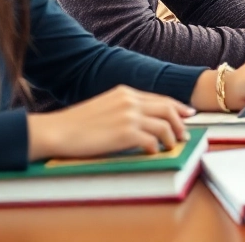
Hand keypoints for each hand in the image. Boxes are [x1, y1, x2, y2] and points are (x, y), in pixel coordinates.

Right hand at [27, 86, 193, 160]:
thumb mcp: (104, 106)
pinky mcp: (126, 133)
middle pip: (168, 108)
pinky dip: (156, 147)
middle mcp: (130, 101)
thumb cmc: (75, 123)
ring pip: (165, 124)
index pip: (160, 98)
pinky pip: (152, 141)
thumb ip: (123, 108)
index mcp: (125, 92)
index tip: (187, 114)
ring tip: (172, 145)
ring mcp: (129, 116)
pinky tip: (153, 153)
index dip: (177, 107)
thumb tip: (142, 119)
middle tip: (185, 134)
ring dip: (172, 137)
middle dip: (180, 122)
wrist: (56, 131)